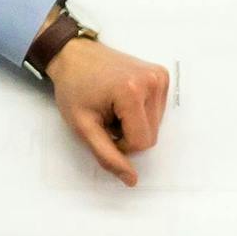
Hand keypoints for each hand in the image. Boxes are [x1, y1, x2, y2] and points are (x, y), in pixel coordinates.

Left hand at [46, 37, 169, 186]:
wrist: (74, 55)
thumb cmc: (74, 88)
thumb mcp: (83, 127)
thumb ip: (107, 156)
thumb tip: (132, 180)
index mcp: (132, 91)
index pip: (141, 143)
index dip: (120, 145)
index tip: (102, 128)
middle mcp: (152, 81)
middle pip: (151, 136)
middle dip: (128, 134)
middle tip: (107, 117)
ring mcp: (159, 76)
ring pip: (156, 126)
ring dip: (134, 124)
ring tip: (114, 107)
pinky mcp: (162, 76)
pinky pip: (158, 111)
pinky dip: (141, 113)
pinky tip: (123, 100)